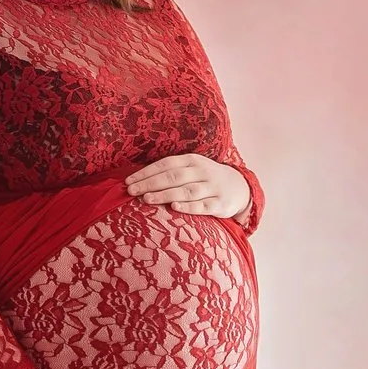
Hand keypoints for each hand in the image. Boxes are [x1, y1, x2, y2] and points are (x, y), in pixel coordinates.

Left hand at [126, 153, 249, 219]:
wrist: (239, 187)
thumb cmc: (205, 179)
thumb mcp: (191, 169)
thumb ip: (169, 172)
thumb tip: (137, 180)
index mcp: (191, 160)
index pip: (165, 164)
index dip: (146, 172)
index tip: (128, 181)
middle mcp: (202, 171)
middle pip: (173, 176)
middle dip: (151, 183)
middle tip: (132, 191)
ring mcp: (212, 187)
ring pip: (186, 190)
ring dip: (165, 194)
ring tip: (147, 199)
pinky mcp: (219, 203)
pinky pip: (202, 206)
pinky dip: (188, 207)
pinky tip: (174, 208)